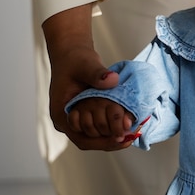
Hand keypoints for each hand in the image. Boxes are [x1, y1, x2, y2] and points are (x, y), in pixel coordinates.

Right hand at [42, 4, 125, 149]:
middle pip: (90, 139)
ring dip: (114, 134)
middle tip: (131, 135)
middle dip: (111, 140)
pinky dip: (114, 126)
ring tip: (133, 131)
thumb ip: (97, 74)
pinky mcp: (87, 113)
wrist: (73, 53)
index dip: (102, 142)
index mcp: (61, 114)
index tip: (121, 138)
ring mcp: (78, 117)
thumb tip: (113, 80)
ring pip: (96, 135)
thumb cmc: (75, 59)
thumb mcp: (85, 65)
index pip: (81, 138)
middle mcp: (68, 120)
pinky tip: (128, 123)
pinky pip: (101, 125)